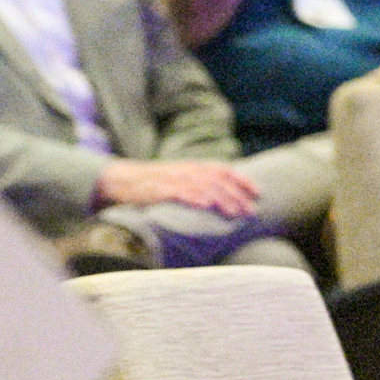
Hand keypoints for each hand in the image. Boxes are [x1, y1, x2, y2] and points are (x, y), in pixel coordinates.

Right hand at [94, 157, 259, 217]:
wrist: (120, 180)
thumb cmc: (152, 184)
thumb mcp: (179, 180)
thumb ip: (199, 185)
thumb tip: (224, 198)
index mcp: (193, 166)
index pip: (224, 169)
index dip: (242, 180)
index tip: (259, 193)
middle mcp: (186, 170)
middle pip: (218, 180)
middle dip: (237, 195)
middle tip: (252, 211)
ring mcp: (173, 178)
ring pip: (203, 186)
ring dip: (222, 199)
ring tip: (235, 213)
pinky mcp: (159, 189)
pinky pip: (180, 191)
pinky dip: (195, 197)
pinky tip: (207, 205)